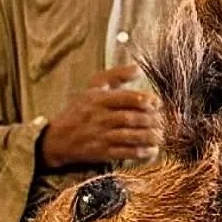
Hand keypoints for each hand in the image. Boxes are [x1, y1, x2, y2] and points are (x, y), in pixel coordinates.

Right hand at [40, 65, 163, 168]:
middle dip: (151, 120)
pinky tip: (151, 150)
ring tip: (160, 136)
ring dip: (149, 136)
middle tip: (162, 122)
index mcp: (98, 99)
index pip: (126, 98)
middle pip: (131, 118)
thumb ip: (116, 76)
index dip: (146, 100)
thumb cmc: (81, 110)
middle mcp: (99, 117)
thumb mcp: (93, 88)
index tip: (157, 104)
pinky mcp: (101, 152)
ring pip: (130, 136)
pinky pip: (125, 152)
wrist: (58, 138)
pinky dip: (141, 152)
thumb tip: (138, 68)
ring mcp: (100, 136)